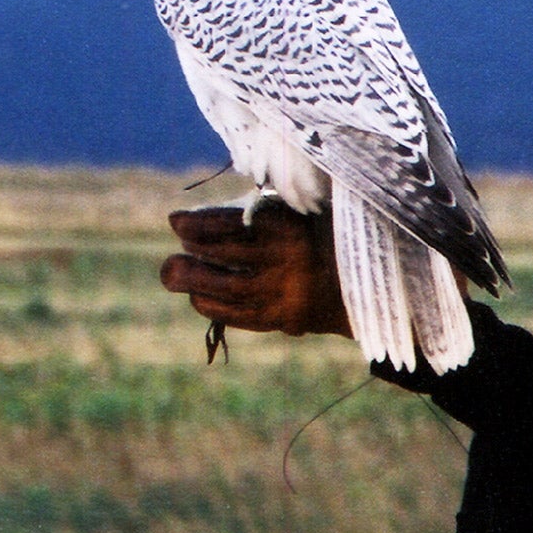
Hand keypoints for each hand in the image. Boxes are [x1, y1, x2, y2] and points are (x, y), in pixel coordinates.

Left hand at [159, 201, 351, 337]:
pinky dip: (213, 306)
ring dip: (194, 281)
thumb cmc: (318, 238)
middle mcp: (290, 259)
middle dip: (194, 251)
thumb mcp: (298, 215)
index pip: (236, 223)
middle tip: (176, 250)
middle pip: (230, 254)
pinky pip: (240, 315)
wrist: (360, 284)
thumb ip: (257, 213)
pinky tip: (198, 297)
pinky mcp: (285, 318)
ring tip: (173, 273)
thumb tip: (194, 221)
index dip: (200, 223)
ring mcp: (288, 292)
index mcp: (293, 226)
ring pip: (230, 288)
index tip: (176, 222)